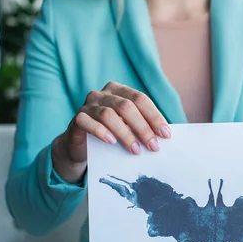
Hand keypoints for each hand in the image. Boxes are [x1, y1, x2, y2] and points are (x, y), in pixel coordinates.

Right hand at [52, 81, 170, 182]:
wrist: (81, 146)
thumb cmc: (110, 135)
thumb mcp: (128, 128)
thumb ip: (142, 126)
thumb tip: (165, 136)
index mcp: (118, 90)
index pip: (140, 99)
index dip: (154, 116)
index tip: (166, 135)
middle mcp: (102, 94)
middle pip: (126, 106)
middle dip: (143, 128)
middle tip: (153, 147)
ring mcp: (87, 105)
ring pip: (108, 114)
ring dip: (125, 134)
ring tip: (135, 150)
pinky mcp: (77, 119)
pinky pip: (88, 122)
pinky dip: (101, 132)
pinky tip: (111, 142)